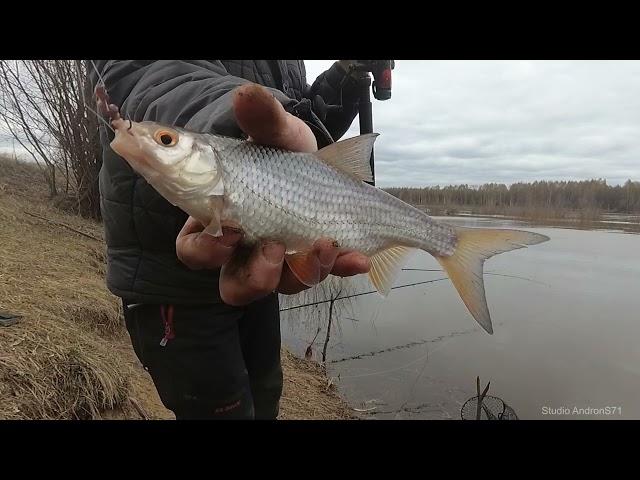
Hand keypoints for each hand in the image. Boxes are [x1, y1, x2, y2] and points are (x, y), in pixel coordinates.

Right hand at [176, 83, 369, 305]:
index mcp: (219, 220)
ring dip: (302, 272)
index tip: (228, 229)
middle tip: (271, 248)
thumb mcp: (274, 134)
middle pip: (236, 285)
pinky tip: (359, 257)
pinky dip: (341, 266)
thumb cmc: (278, 153)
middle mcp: (245, 250)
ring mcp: (281, 260)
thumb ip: (261, 119)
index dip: (204, 248)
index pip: (194, 247)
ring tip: (324, 244)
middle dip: (254, 276)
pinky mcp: (314, 261)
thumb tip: (246, 94)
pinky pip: (323, 273)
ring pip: (281, 285)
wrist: (315, 162)